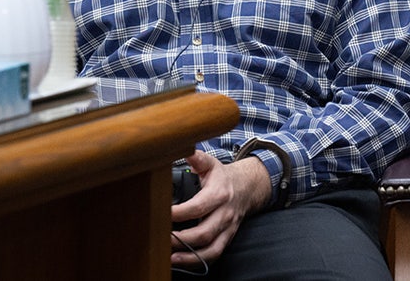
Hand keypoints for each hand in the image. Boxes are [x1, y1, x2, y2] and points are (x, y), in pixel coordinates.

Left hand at [170, 150, 272, 269]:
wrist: (248, 187)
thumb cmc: (223, 177)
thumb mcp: (210, 164)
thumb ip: (196, 157)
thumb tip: (182, 147)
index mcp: (219, 193)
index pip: (198, 207)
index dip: (179, 213)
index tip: (161, 214)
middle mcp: (224, 213)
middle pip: (204, 232)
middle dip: (182, 239)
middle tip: (162, 239)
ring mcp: (227, 228)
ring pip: (211, 248)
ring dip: (190, 256)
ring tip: (171, 258)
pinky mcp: (227, 238)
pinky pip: (215, 254)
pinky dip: (199, 261)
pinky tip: (183, 262)